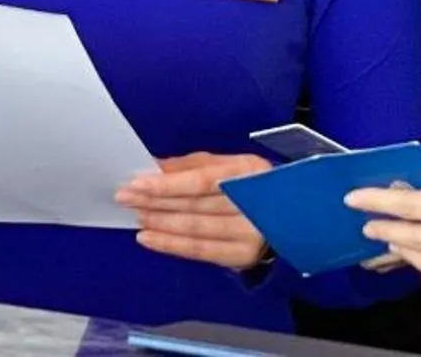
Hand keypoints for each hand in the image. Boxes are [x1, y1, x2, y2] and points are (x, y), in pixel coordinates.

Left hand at [116, 153, 272, 270]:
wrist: (295, 218)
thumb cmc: (252, 184)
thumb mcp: (230, 165)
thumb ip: (192, 165)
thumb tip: (155, 166)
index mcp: (248, 171)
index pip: (202, 180)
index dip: (168, 183)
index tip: (137, 182)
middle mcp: (253, 203)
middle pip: (196, 205)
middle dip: (156, 201)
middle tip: (125, 197)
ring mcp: (250, 233)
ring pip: (196, 229)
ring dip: (161, 222)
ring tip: (136, 215)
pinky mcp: (243, 256)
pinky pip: (201, 252)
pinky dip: (172, 245)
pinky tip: (149, 238)